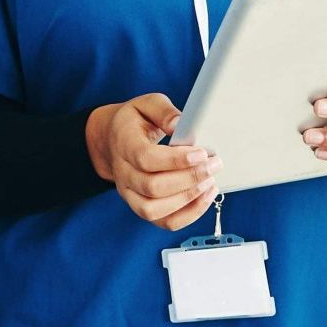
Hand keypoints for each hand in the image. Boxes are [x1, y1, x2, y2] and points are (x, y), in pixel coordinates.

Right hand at [86, 93, 222, 230]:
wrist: (112, 139)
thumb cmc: (134, 121)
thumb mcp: (146, 104)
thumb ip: (163, 111)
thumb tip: (181, 124)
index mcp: (123, 143)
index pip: (145, 158)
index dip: (175, 160)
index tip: (202, 154)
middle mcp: (122, 172)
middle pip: (152, 187)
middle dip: (189, 179)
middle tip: (214, 165)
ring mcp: (129, 193)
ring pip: (154, 210)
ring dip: (187, 200)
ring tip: (210, 183)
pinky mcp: (140, 206)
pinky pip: (162, 222)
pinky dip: (187, 215)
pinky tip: (204, 198)